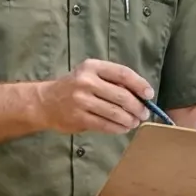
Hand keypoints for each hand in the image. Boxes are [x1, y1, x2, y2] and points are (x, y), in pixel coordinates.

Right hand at [36, 58, 151, 134]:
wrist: (46, 102)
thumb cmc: (74, 88)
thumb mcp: (90, 75)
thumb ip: (111, 81)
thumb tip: (140, 95)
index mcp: (92, 67)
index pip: (122, 73)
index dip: (139, 85)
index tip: (149, 94)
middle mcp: (86, 81)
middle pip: (122, 95)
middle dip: (137, 107)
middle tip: (144, 114)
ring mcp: (81, 100)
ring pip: (115, 112)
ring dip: (129, 119)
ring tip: (134, 122)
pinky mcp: (78, 118)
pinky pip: (105, 124)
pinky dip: (118, 128)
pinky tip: (123, 128)